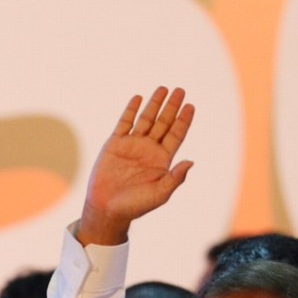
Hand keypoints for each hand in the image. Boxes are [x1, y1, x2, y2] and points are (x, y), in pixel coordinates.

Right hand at [78, 87, 194, 245]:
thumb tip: (191, 162)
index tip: (190, 106)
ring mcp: (131, 145)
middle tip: (181, 90)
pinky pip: (124, 124)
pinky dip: (131, 110)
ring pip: (146, 120)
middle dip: (172, 107)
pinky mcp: (114, 145)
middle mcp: (148, 149)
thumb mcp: (160, 194)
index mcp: (162, 160)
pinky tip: (138, 98)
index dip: (183, 120)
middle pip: (163, 123)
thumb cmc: (135, 206)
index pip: (176, 135)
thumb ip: (175, 178)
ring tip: (163, 89)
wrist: (107, 208)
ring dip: (154, 104)